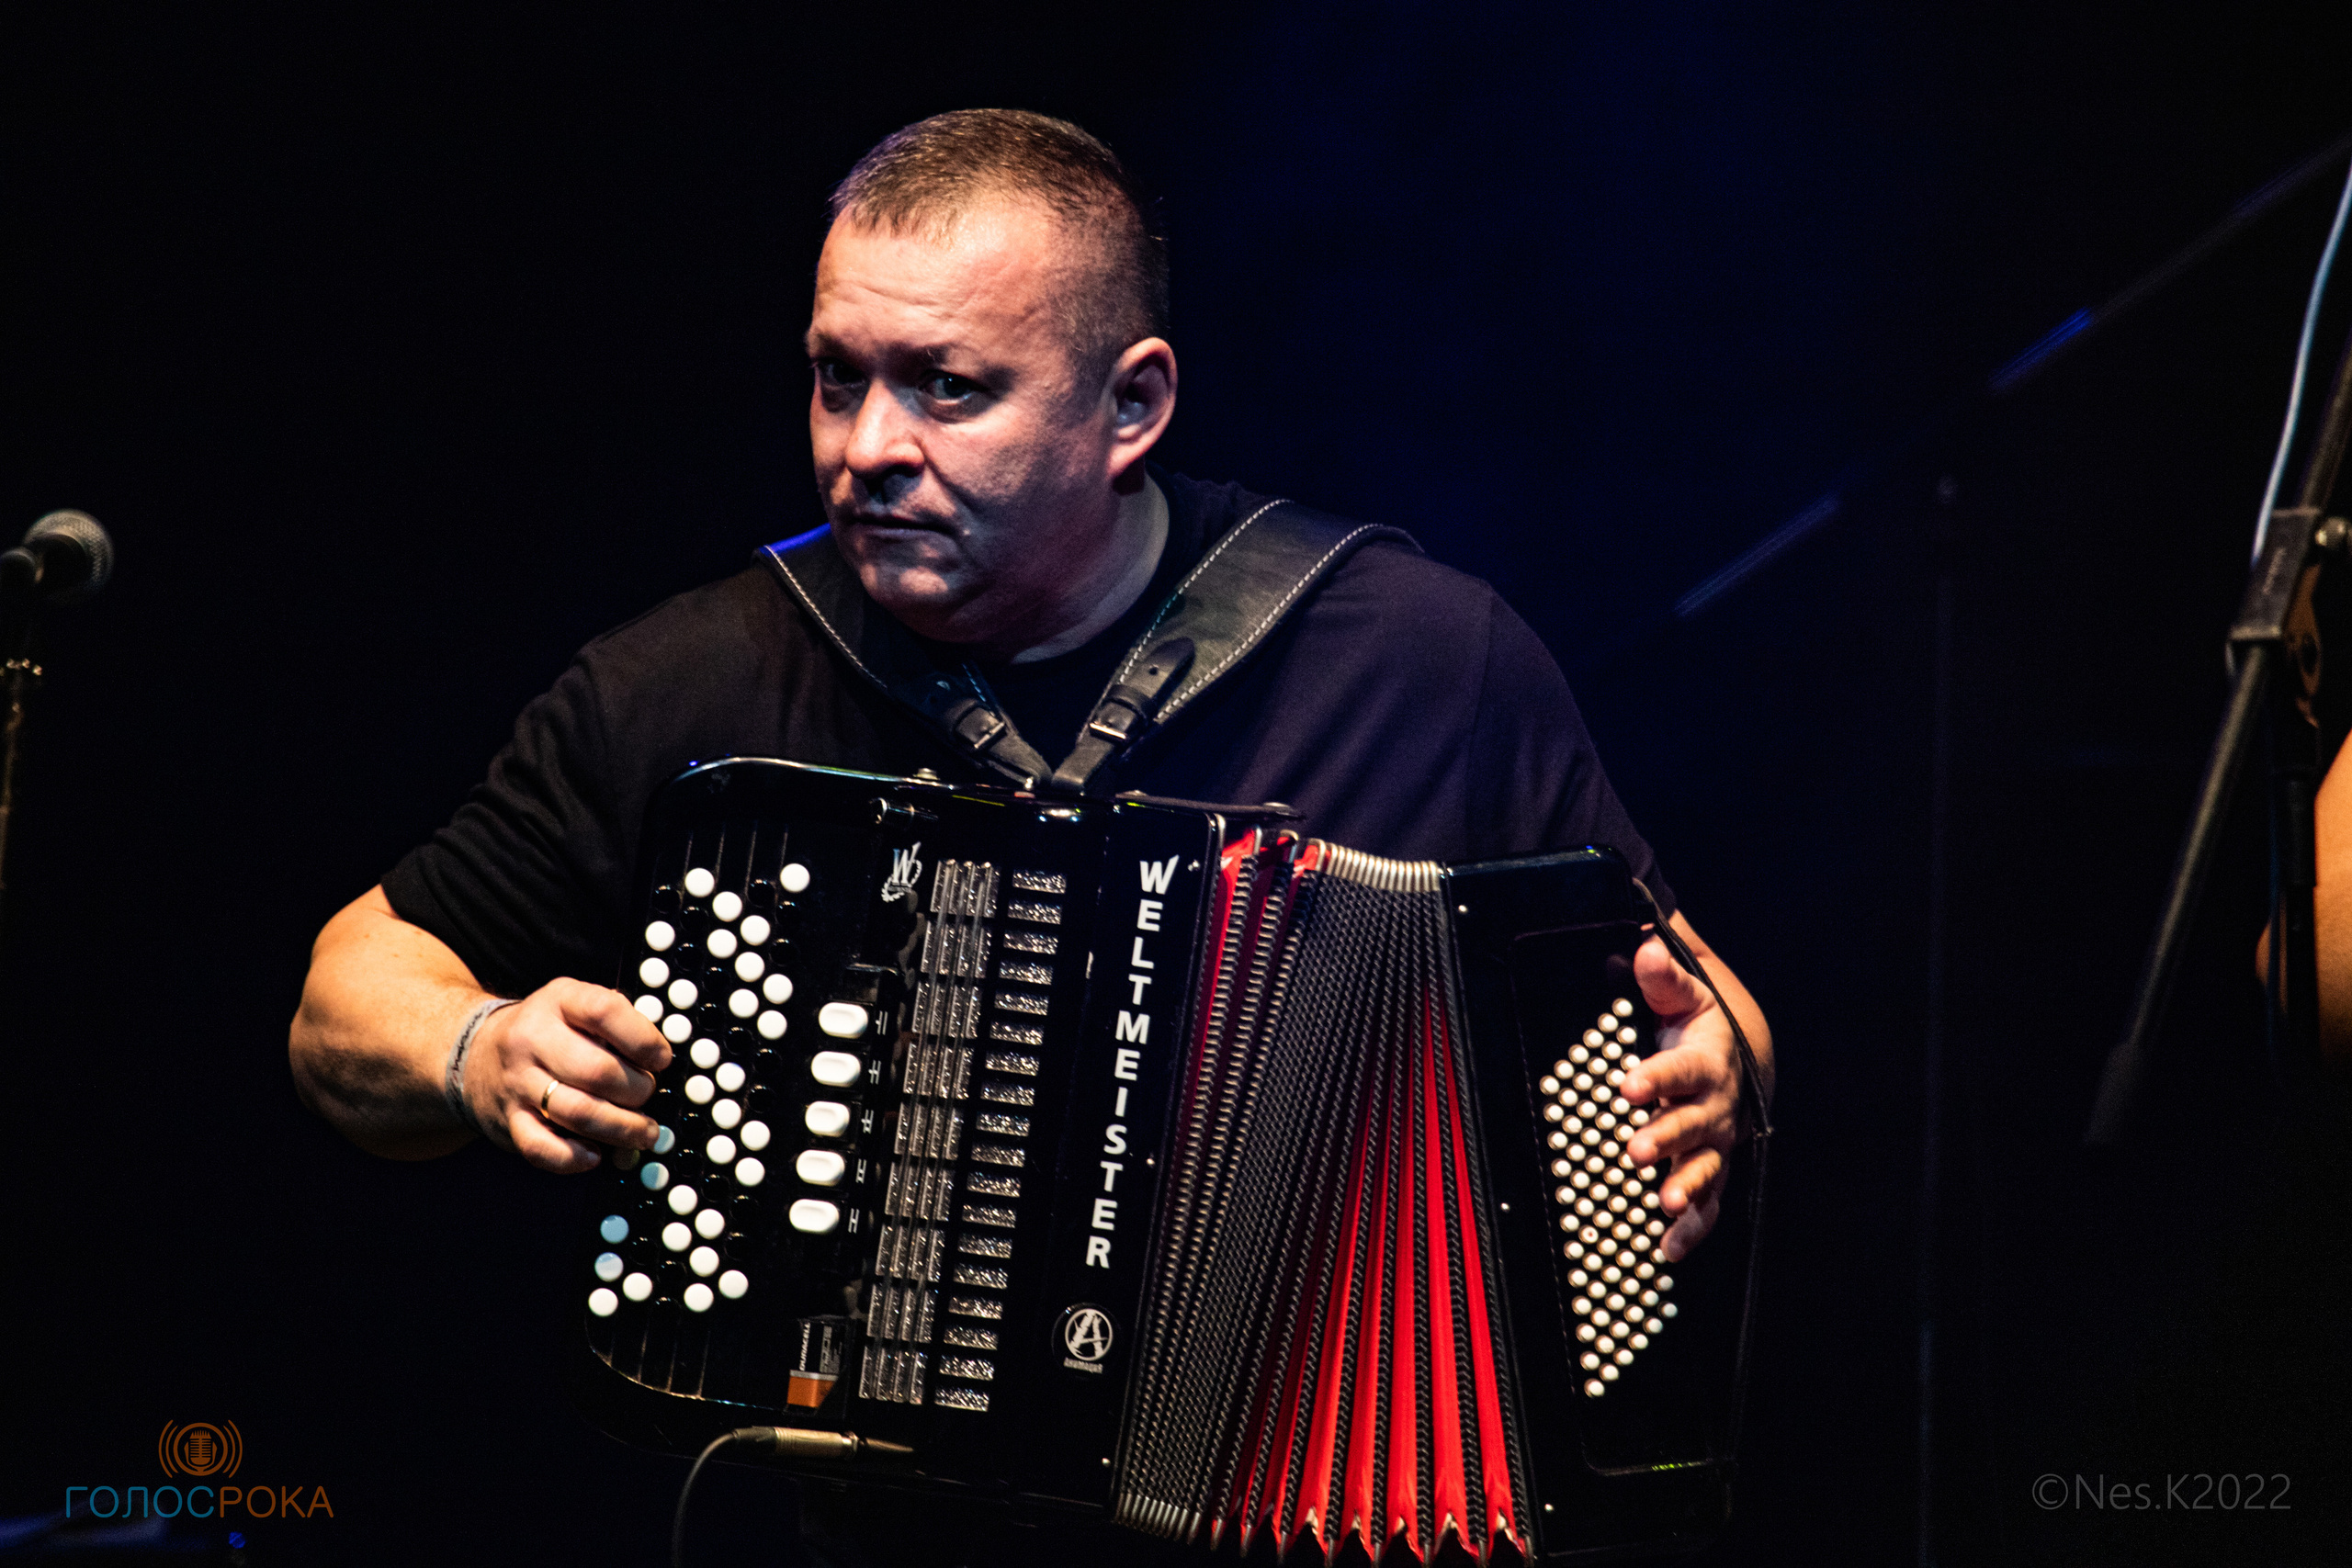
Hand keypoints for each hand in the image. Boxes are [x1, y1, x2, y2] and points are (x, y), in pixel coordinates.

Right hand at [462, 979, 671, 1172]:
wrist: (478, 1053)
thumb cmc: (549, 1032)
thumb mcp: (578, 1007)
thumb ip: (619, 1025)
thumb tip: (659, 1065)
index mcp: (560, 1000)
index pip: (604, 1011)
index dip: (642, 1039)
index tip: (661, 1059)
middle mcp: (533, 1038)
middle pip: (597, 1071)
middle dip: (637, 1090)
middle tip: (648, 1095)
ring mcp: (518, 1082)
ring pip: (577, 1112)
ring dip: (621, 1129)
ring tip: (643, 1132)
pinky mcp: (509, 1120)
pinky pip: (542, 1148)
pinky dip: (574, 1158)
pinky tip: (596, 1155)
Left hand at [1620, 933, 1748, 1260]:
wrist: (1745, 1056)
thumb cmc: (1702, 1021)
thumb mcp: (1687, 990)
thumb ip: (1664, 974)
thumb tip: (1646, 947)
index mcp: (1706, 1058)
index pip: (1682, 1068)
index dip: (1657, 1077)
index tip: (1627, 1084)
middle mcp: (1715, 1104)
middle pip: (1692, 1124)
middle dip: (1664, 1138)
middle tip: (1634, 1149)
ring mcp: (1715, 1141)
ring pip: (1705, 1168)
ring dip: (1685, 1188)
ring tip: (1664, 1204)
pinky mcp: (1711, 1166)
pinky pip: (1707, 1202)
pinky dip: (1691, 1228)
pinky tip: (1668, 1248)